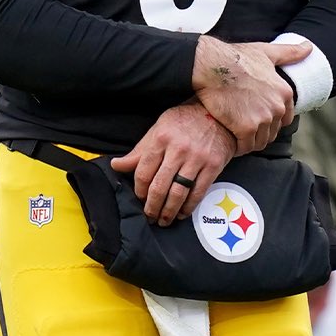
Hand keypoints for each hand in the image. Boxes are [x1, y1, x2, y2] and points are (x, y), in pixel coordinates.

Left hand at [110, 99, 235, 226]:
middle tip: (149, 216)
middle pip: (159, 186)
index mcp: (161, 138)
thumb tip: (116, 165)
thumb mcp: (158, 129)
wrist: (218, 115)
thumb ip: (139, 151)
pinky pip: (198, 192)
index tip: (139, 199)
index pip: (144, 172)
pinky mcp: (213, 165)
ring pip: (178, 193)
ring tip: (164, 220)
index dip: (139, 191)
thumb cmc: (184, 122)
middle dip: (152, 206)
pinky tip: (182, 213)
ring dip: (169, 211)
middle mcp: (178, 149)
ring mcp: (197, 158)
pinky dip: (188, 207)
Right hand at [190, 35, 309, 151]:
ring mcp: (263, 119)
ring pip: (259, 142)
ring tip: (235, 134)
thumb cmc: (236, 58)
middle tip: (242, 126)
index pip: (285, 119)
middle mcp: (277, 107)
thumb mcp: (266, 52)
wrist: (212, 66)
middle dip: (259, 131)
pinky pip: (245, 146)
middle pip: (272, 132)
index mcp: (284, 92)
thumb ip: (289, 53)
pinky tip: (229, 140)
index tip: (256, 117)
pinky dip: (238, 147)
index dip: (270, 120)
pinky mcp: (246, 128)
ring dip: (249, 141)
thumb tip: (309, 47)